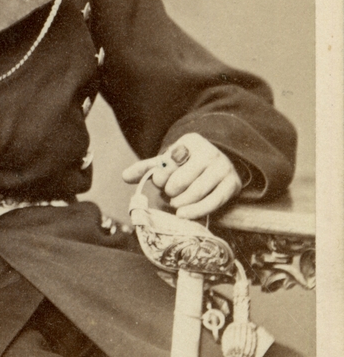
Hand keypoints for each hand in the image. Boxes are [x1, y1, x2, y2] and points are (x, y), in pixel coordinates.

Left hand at [122, 133, 242, 219]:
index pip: (169, 162)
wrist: (218, 166)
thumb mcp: (168, 162)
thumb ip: (147, 168)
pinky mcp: (232, 184)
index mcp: (190, 141)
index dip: (160, 176)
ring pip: (195, 192)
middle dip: (170, 191)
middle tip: (169, 194)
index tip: (160, 182)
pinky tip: (183, 214)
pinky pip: (213, 202)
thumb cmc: (187, 166)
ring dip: (180, 203)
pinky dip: (196, 211)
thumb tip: (124, 176)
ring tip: (175, 204)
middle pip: (181, 180)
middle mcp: (209, 151)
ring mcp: (223, 167)